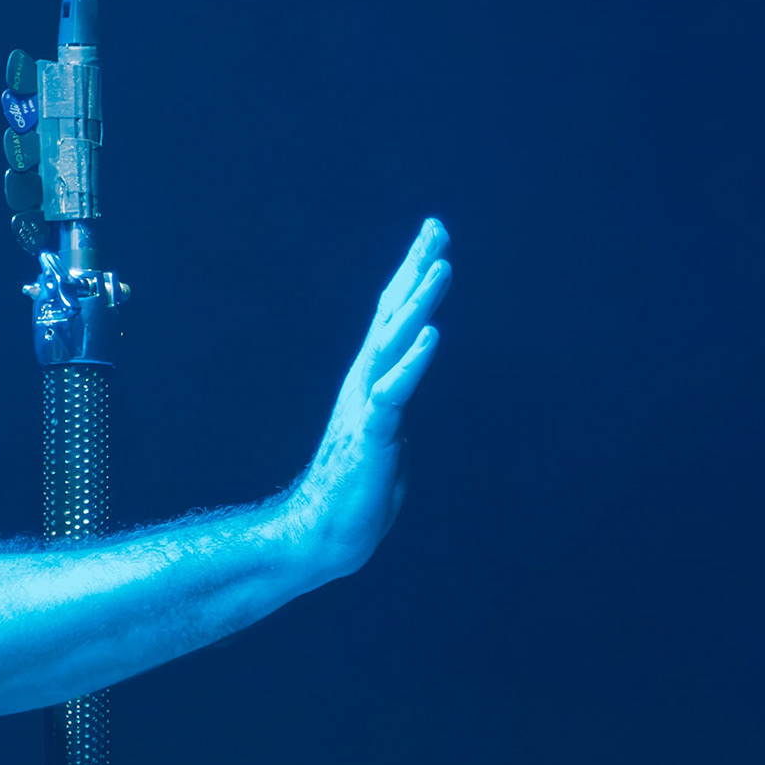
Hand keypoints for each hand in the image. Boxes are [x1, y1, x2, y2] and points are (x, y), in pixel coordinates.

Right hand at [280, 218, 450, 583]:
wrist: (323, 536)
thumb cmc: (354, 493)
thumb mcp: (384, 437)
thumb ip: (391, 409)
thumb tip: (396, 397)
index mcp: (372, 381)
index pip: (394, 318)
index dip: (412, 276)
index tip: (433, 238)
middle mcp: (366, 383)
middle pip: (393, 315)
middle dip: (416, 270)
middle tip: (436, 229)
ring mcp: (367, 406)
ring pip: (394, 344)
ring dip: (419, 304)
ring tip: (440, 268)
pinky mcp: (372, 435)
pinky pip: (394, 392)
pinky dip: (412, 363)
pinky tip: (431, 336)